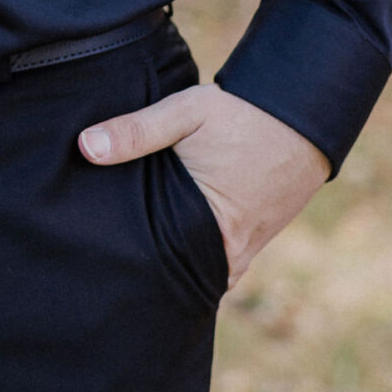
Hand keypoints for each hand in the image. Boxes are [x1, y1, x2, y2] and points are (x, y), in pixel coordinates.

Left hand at [78, 83, 327, 287]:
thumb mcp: (185, 112)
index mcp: (213, 225)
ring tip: (142, 267)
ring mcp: (250, 245)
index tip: (108, 270)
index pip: (167, 270)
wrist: (305, 114)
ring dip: (182, 269)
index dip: (138, 271)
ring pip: (207, 272)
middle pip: (187, 279)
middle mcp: (234, 246)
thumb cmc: (243, 115)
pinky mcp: (259, 236)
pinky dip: (204, 259)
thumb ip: (137, 131)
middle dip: (158, 278)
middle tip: (117, 275)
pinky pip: (225, 261)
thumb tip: (86, 147)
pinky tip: (177, 250)